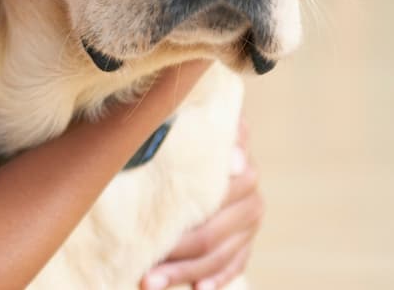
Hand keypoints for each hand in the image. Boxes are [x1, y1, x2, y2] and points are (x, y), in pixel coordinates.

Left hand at [139, 116, 262, 289]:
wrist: (206, 137)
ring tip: (149, 282)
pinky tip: (198, 289)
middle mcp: (248, 182)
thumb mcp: (180, 120)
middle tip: (143, 268)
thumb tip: (197, 145)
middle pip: (212, 229)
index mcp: (234, 152)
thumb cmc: (180, 129)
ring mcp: (250, 214)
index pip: (211, 186)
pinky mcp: (246, 236)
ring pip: (219, 252)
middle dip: (176, 252)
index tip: (168, 221)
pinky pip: (235, 263)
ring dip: (185, 272)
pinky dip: (216, 278)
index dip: (189, 209)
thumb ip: (182, 125)